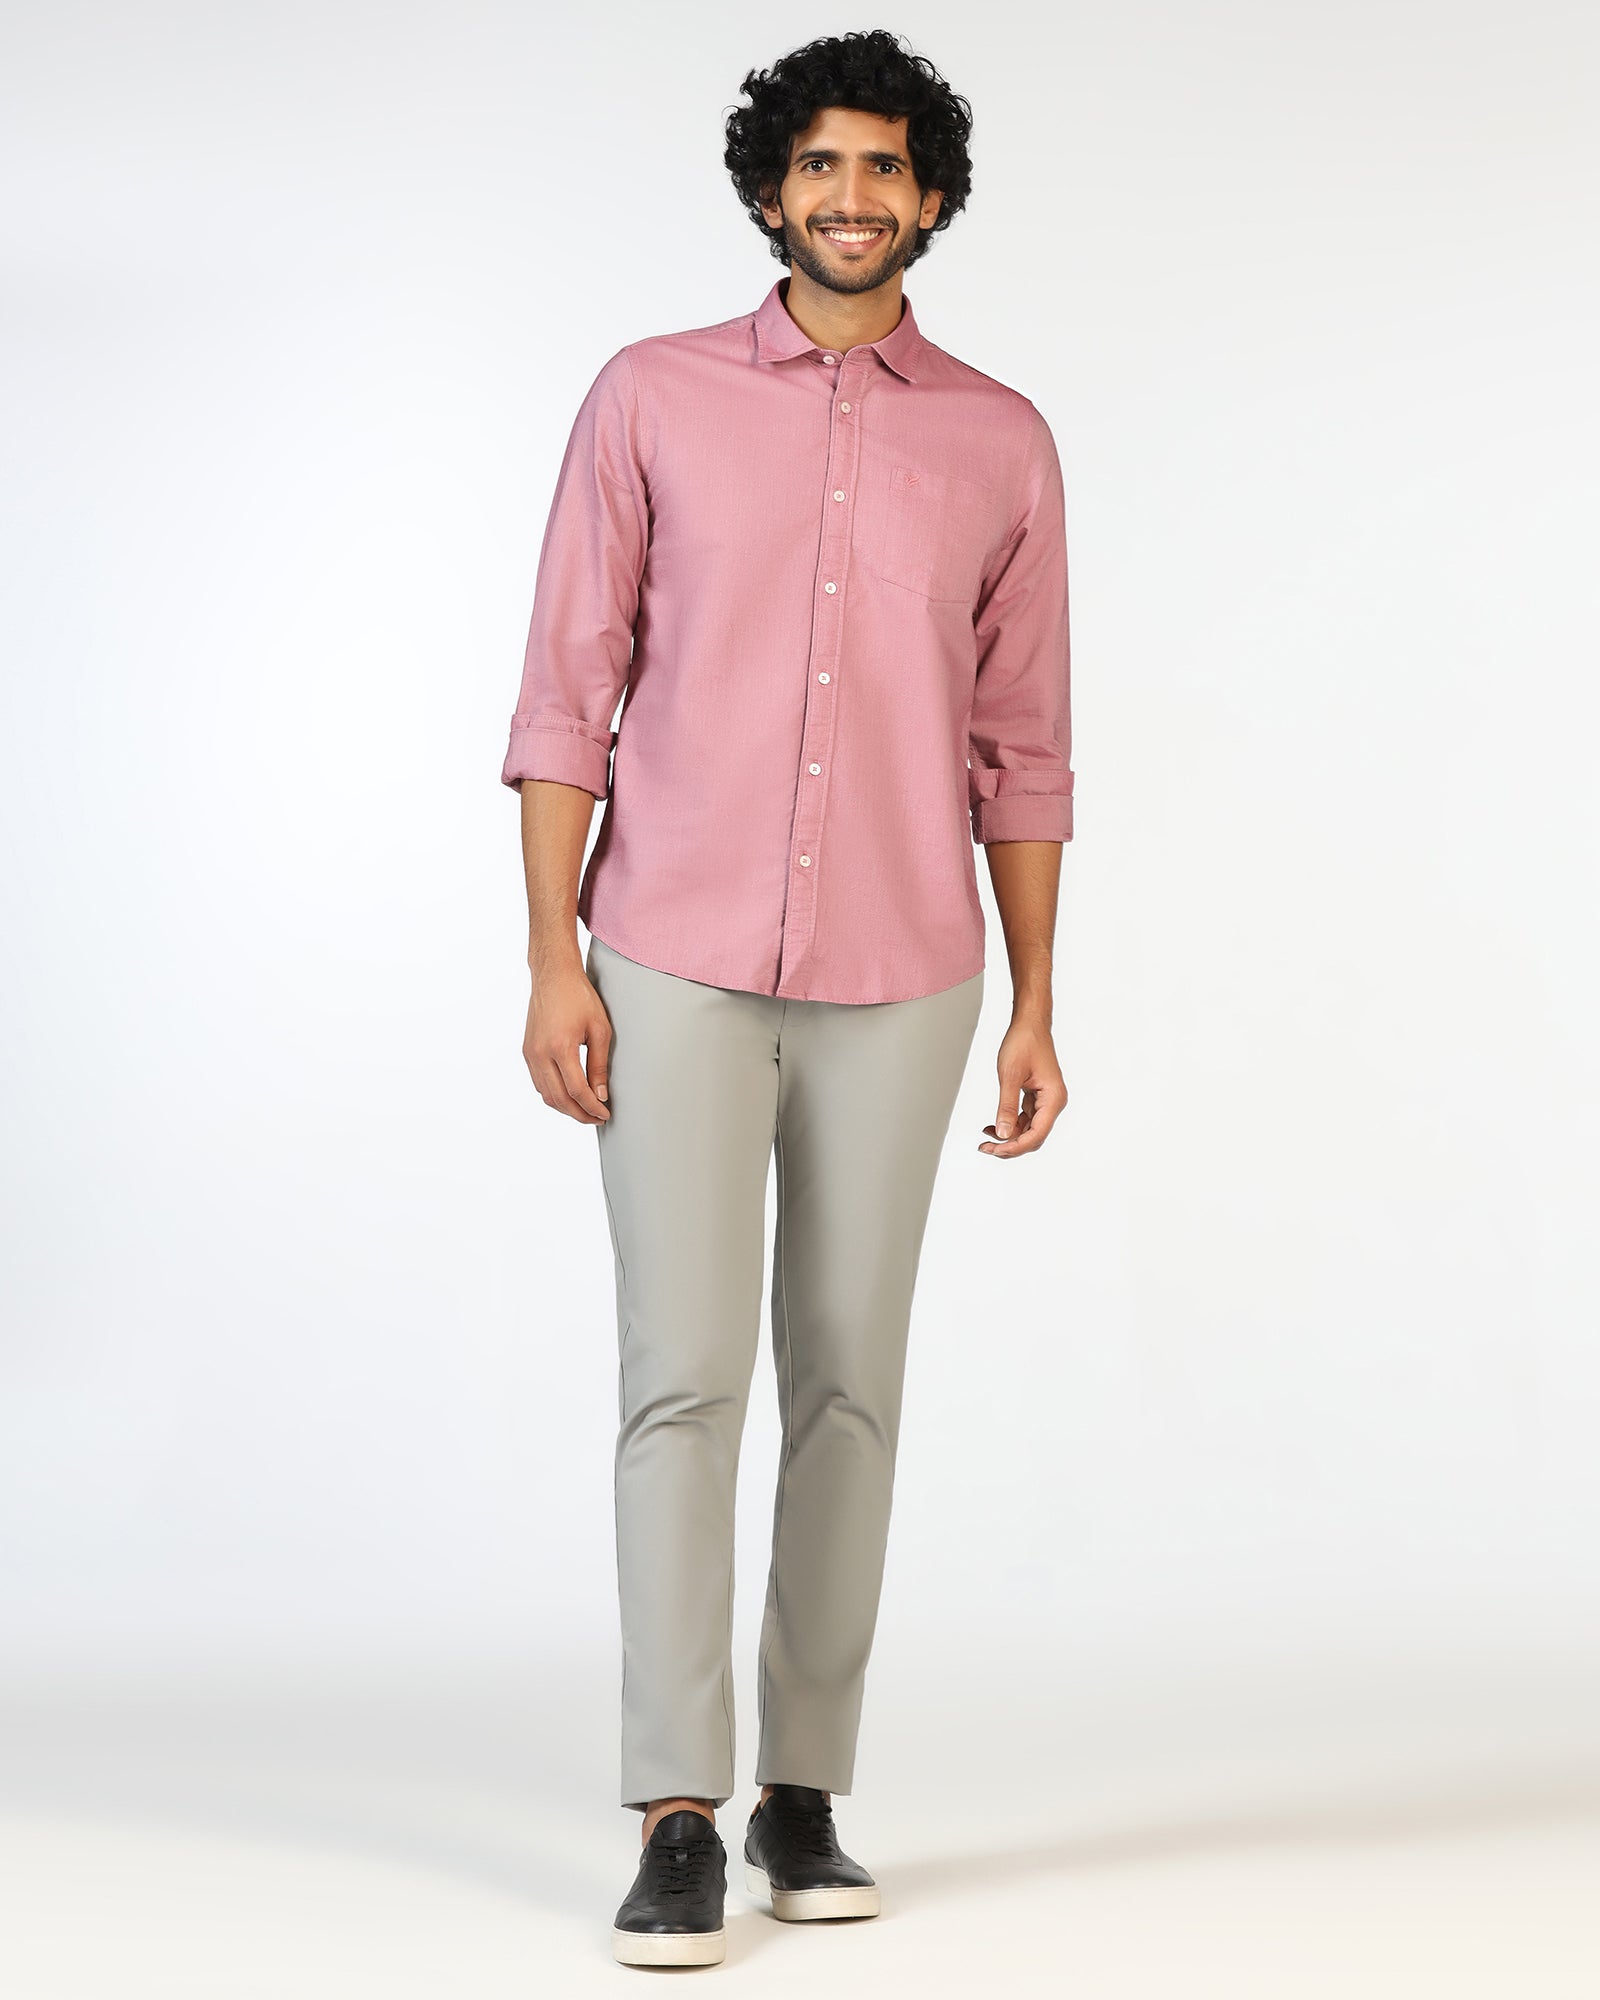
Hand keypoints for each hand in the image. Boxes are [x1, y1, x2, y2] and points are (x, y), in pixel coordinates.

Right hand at [523, 957, 612, 1124]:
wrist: (553, 976)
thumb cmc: (579, 997)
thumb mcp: (599, 1029)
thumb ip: (599, 1065)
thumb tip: (601, 1095)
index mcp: (560, 1047)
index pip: (577, 1091)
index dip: (592, 1107)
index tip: (605, 1113)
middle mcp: (540, 1054)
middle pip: (559, 1099)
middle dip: (579, 1114)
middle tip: (597, 1118)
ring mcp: (530, 1054)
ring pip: (546, 1094)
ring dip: (565, 1108)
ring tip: (585, 1111)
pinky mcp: (527, 1051)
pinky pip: (539, 1083)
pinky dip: (554, 1095)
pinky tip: (570, 1096)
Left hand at [980, 1012, 1066, 1157]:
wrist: (1029, 1023)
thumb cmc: (1024, 1042)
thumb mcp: (1010, 1075)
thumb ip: (1006, 1106)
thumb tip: (1002, 1133)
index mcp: (1053, 1098)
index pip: (1036, 1134)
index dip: (1015, 1147)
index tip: (994, 1149)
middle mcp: (1053, 1102)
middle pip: (1033, 1136)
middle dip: (1010, 1145)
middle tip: (985, 1147)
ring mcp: (1046, 1100)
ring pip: (1028, 1130)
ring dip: (1008, 1136)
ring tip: (985, 1138)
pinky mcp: (1037, 1097)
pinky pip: (1024, 1119)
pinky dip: (1009, 1124)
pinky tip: (993, 1126)